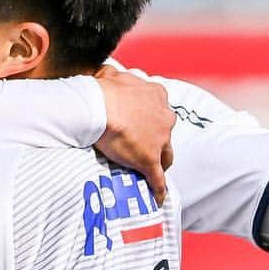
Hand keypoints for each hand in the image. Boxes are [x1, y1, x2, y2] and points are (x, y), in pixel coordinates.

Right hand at [94, 66, 175, 204]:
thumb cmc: (104, 89)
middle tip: (146, 147)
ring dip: (161, 163)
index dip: (152, 119)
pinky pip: (158, 178)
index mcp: (156, 95)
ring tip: (152, 172)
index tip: (144, 124)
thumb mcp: (110, 75)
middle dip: (159, 140)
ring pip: (166, 155)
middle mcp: (164, 117)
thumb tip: (105, 73)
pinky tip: (158, 197)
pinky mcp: (150, 160)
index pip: (159, 110)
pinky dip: (159, 188)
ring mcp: (159, 140)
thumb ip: (113, 76)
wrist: (102, 105)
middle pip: (166, 133)